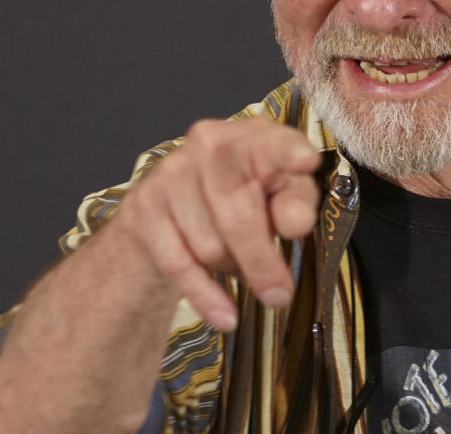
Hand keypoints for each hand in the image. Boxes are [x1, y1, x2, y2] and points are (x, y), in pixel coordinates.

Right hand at [109, 117, 321, 330]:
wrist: (174, 205)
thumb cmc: (244, 196)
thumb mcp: (282, 195)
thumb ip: (296, 203)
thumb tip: (295, 221)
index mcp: (254, 136)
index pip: (273, 144)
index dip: (288, 153)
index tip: (305, 163)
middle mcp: (209, 144)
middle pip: (238, 212)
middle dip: (261, 260)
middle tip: (279, 294)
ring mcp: (171, 173)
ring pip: (209, 244)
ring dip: (232, 267)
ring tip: (239, 264)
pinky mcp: (145, 206)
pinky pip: (178, 263)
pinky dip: (206, 296)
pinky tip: (225, 315)